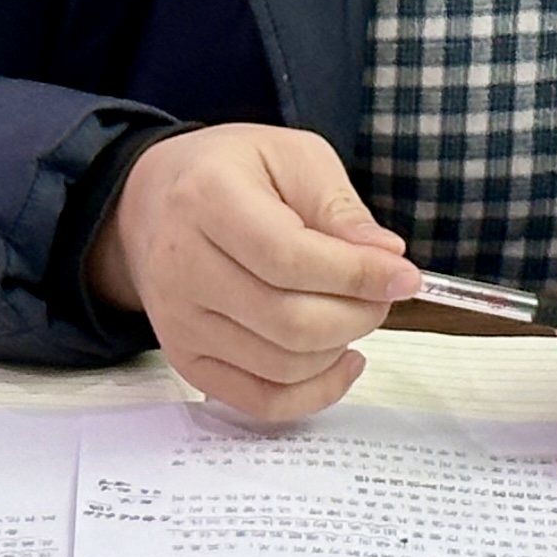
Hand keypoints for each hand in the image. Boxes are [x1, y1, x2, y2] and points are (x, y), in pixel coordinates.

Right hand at [88, 124, 417, 418]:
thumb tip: (387, 258)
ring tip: (357, 311)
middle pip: (289, 321)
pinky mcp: (185, 359)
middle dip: (358, 314)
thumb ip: (339, 207)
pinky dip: (314, 393)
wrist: (150, 202)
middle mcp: (182, 266)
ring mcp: (179, 321)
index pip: (290, 258)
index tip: (405, 277)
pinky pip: (259, 400)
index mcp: (207, 200)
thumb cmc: (230, 172)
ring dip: (340, 347)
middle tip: (384, 292)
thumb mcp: (292, 156)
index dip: (357, 275)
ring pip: (281, 366)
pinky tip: (341, 359)